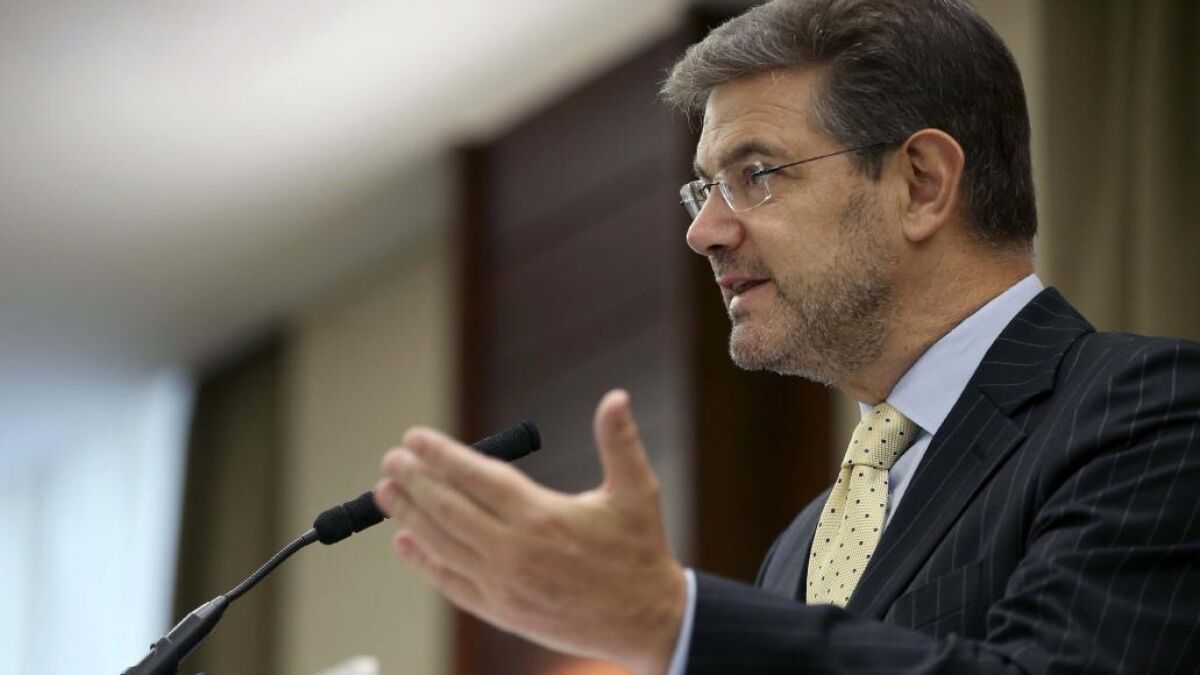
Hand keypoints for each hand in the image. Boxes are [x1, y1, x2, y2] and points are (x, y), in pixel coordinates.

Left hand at [374, 390, 686, 674]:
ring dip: (408, 517)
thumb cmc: (640, 551)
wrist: (646, 622)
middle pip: (448, 510)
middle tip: (391, 459)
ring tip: (385, 492)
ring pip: (442, 546)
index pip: (476, 477)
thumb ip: (620, 442)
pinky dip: (424, 563)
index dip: (440, 455)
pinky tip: (405, 543)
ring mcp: (504, 586)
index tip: (414, 438)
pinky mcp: (502, 612)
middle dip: (414, 481)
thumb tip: (616, 396)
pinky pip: (451, 584)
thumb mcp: (637, 492)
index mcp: (542, 516)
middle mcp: (515, 552)